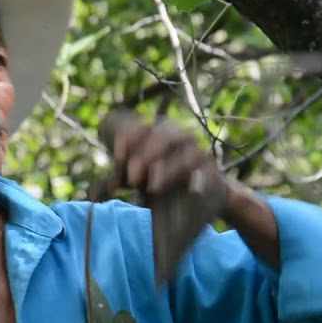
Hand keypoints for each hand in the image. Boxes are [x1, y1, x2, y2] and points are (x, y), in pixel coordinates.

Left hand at [108, 119, 229, 206]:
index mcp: (160, 133)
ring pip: (186, 153)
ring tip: (152, 187)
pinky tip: (192, 190)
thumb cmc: (164, 182)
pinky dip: (199, 180)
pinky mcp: (212, 171)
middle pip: (165, 135)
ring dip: (169, 169)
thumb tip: (109, 184)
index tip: (117, 155)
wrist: (200, 197)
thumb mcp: (141, 178)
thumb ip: (126, 177)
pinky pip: (207, 173)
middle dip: (146, 155)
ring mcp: (198, 152)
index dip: (130, 136)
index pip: (145, 126)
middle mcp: (180, 137)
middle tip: (132, 177)